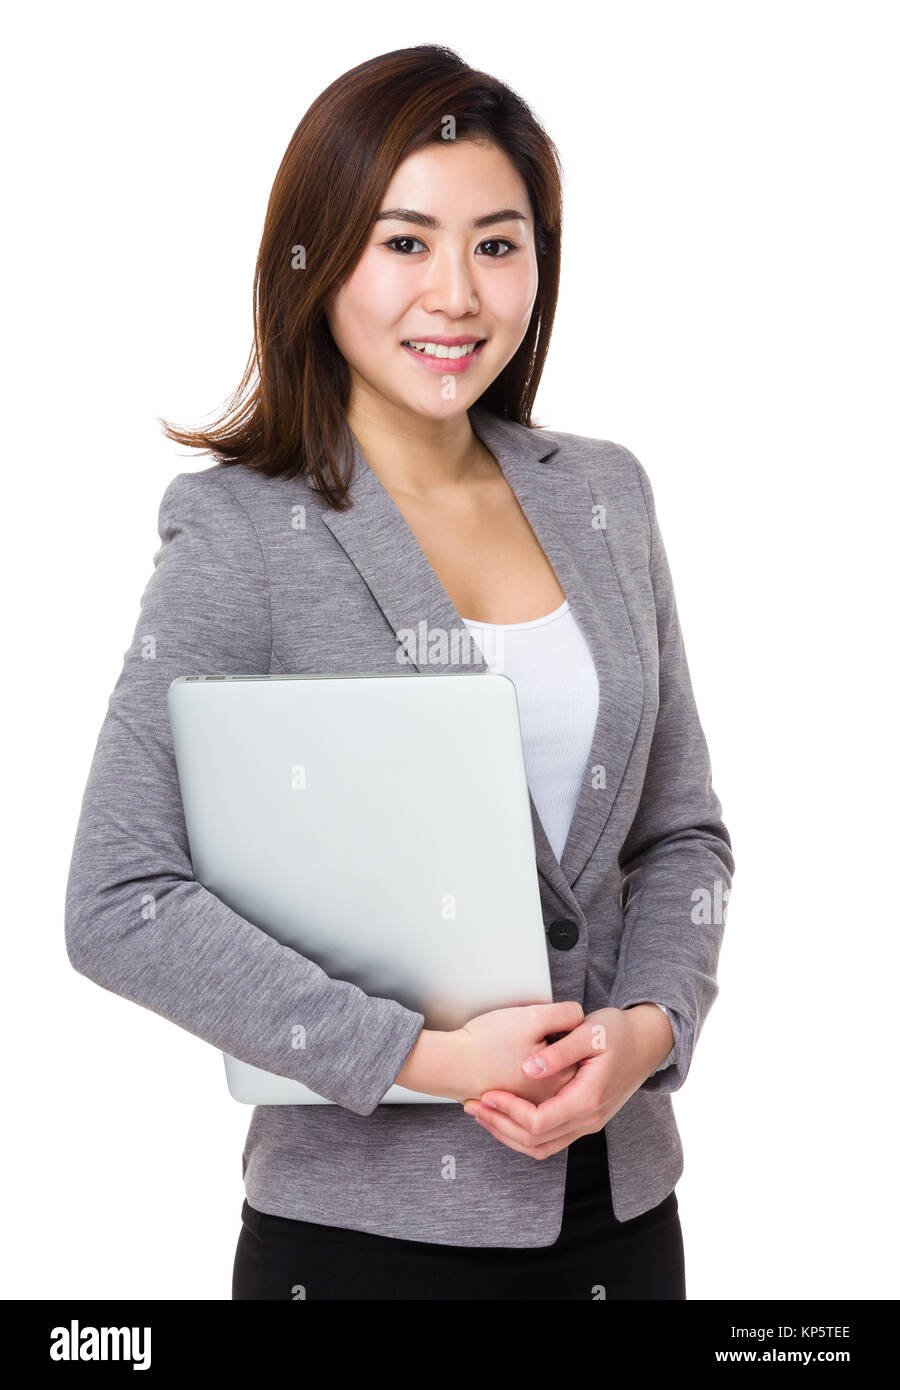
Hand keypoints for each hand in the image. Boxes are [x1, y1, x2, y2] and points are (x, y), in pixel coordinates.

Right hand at [459, 1000, 583, 1104]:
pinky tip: (507, 1061)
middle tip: (522, 1038)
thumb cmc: (486, 1042)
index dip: (560, 1030)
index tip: (538, 1028)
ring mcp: (532, 1105)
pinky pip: (530, 1088)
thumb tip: (581, 1017)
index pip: (579, 1049)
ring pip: (547, 1075)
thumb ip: (565, 1015)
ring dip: (537, 1061)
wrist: (449, 1064)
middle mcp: (551, 1099)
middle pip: (565, 1064)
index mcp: (561, 1079)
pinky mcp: (515, 1106)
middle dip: (550, 1046)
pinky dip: (523, 1074)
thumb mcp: (532, 1017)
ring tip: (512, 1049)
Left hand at [461, 1005, 673, 1157]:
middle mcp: (589, 1119)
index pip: (539, 1122)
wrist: (647, 1042)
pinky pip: (549, 1140)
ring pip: (541, 1148)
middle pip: (535, 1142)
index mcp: (588, 1098)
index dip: (508, 1111)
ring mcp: (587, 1124)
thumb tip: (528, 1066)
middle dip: (500, 1126)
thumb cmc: (619, 1032)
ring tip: (482, 1113)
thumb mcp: (590, 1032)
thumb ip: (560, 1051)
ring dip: (508, 1134)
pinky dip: (522, 1133)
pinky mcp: (583, 1120)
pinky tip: (504, 1114)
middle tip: (473, 1105)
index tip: (487, 1092)